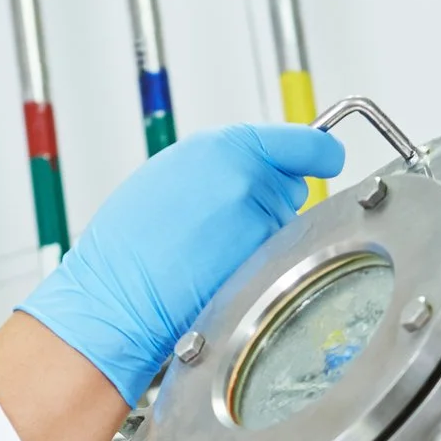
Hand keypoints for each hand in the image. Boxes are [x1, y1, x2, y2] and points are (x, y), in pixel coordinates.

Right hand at [16, 124, 345, 403]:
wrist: (113, 298)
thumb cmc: (126, 246)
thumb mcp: (170, 175)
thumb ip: (222, 164)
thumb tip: (256, 166)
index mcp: (221, 147)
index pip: (301, 143)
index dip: (318, 153)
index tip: (327, 157)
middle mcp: (246, 179)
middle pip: (293, 188)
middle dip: (271, 202)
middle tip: (224, 222)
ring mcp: (257, 222)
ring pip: (285, 228)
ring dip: (261, 238)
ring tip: (209, 250)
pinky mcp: (261, 263)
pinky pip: (277, 261)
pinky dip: (258, 267)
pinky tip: (217, 271)